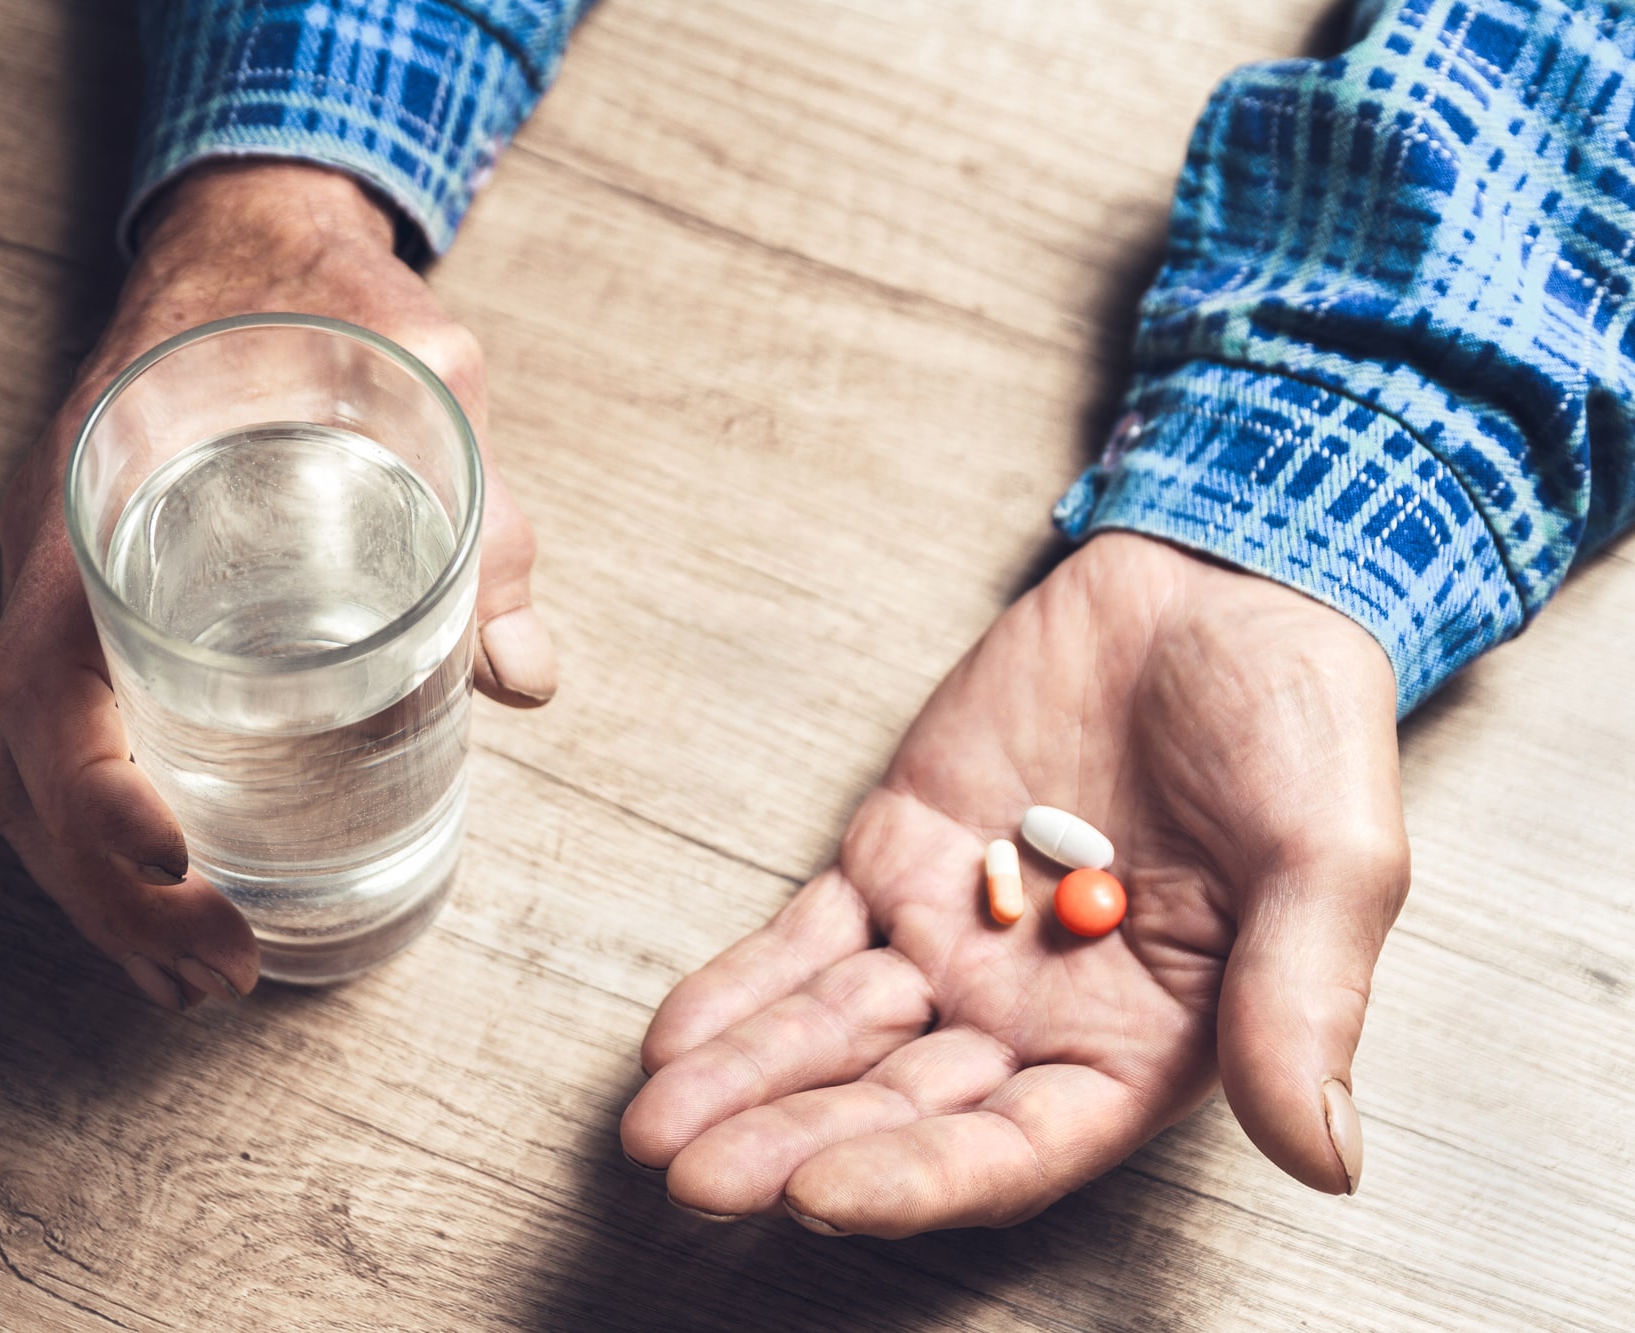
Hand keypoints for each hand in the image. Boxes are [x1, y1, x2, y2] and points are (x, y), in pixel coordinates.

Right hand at [0, 163, 555, 1008]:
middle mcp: (53, 553)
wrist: (241, 238)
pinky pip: (53, 745)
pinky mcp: (86, 610)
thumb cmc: (317, 298)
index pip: (46, 669)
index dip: (95, 784)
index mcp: (104, 492)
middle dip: (109, 891)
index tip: (183, 862)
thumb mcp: (423, 372)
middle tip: (223, 974)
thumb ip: (482, 510)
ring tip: (193, 981)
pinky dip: (95, 844)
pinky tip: (168, 906)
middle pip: (26, 762)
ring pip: (25, 774)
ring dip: (94, 895)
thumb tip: (526, 673)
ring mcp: (55, 586)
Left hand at [621, 533, 1406, 1235]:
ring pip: (834, 1030)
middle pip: (899, 1102)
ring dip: (746, 1080)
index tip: (823, 1194)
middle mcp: (1034, 1012)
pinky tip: (677, 1037)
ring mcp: (954, 935)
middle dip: (795, 1143)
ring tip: (655, 1129)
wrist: (1220, 591)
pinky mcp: (897, 856)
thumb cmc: (1299, 729)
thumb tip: (1322, 1156)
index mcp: (1138, 1044)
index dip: (920, 1178)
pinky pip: (806, 938)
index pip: (1015, 1145)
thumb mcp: (1331, 861)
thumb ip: (1303, 1001)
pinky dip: (742, 986)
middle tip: (697, 1177)